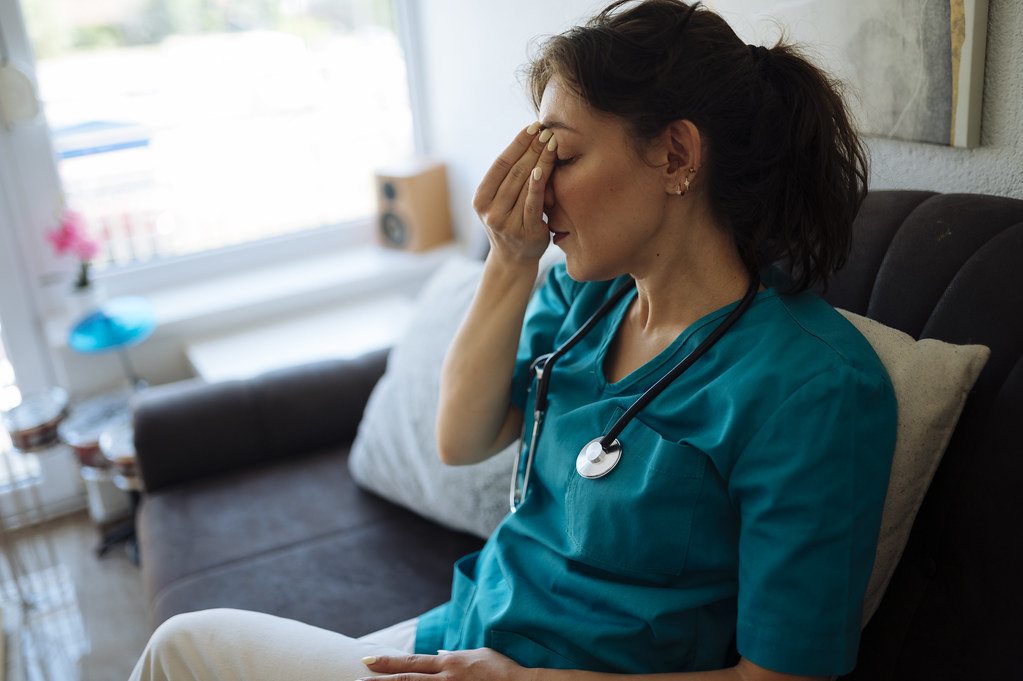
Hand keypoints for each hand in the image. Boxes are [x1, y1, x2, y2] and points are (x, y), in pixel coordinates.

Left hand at [358, 648, 535, 680]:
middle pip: (406, 680)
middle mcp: (446, 679)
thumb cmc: (500, 669)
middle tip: (357, 680)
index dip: (387, 662)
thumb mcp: (475, 656)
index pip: (411, 663)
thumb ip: (453, 657)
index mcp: (449, 664)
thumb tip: (437, 656)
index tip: (367, 661)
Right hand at [473, 122, 558, 264]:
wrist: (514, 259)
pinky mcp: (525, 231)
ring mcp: (506, 222)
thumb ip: (508, 179)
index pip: (500, 164)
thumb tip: (529, 140)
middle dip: (532, 148)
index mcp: (481, 198)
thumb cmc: (511, 222)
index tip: (533, 127)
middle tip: (547, 130)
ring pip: (524, 183)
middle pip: (514, 171)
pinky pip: (532, 203)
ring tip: (552, 142)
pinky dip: (537, 184)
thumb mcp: (501, 201)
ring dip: (540, 160)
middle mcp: (490, 210)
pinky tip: (543, 168)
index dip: (517, 143)